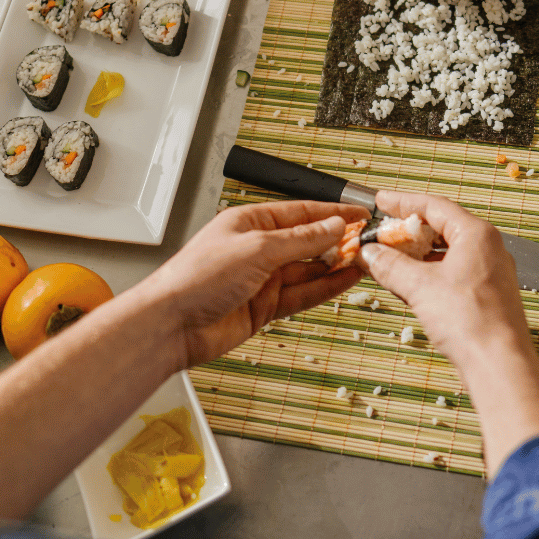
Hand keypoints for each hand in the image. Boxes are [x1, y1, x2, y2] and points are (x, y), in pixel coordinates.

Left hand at [146, 201, 365, 367]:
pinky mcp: (265, 306)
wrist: (171, 326)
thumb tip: (331, 227)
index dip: (332, 213)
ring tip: (364, 260)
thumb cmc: (196, 278)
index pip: (301, 212)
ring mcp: (262, 278)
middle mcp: (257, 248)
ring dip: (335, 265)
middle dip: (337, 240)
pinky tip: (345, 280)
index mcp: (250, 221)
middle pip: (307, 240)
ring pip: (309, 268)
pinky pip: (303, 293)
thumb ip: (300, 240)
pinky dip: (325, 287)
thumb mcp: (257, 249)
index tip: (360, 214)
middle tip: (367, 240)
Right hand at [358, 190, 528, 369]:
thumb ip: (391, 265)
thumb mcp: (420, 287)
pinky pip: (454, 272)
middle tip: (382, 232)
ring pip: (448, 252)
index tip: (381, 201)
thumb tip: (370, 253)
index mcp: (476, 234)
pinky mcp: (488, 294)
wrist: (500, 363)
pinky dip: (430, 273)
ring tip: (390, 259)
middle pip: (442, 227)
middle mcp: (488, 248)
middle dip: (408, 231)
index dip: (403, 202)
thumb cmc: (471, 321)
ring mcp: (490, 271)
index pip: (435, 205)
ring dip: (417, 254)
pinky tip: (410, 284)